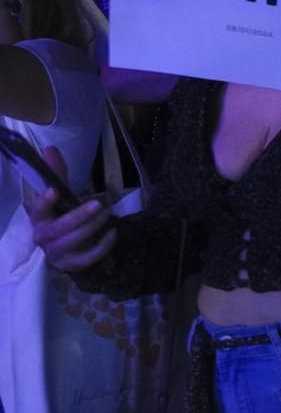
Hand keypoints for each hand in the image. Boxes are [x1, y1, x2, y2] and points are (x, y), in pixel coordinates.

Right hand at [25, 149, 116, 272]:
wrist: (65, 247)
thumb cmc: (61, 216)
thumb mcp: (61, 195)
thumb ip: (57, 174)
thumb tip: (50, 148)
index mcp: (39, 219)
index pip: (36, 211)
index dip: (44, 202)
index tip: (54, 191)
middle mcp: (44, 237)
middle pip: (57, 230)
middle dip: (77, 217)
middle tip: (97, 205)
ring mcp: (57, 253)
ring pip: (70, 243)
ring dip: (90, 229)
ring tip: (106, 215)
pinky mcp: (71, 264)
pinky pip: (86, 259)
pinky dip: (101, 247)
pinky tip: (113, 233)